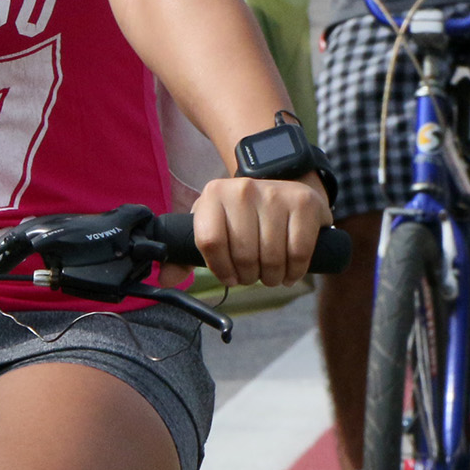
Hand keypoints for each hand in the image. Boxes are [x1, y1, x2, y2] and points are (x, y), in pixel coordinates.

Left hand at [189, 174, 331, 287]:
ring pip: (271, 257)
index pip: (209, 241)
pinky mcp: (304, 203)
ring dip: (272, 277)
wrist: (282, 189)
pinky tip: (290, 270)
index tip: (229, 276)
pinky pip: (298, 253)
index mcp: (214, 194)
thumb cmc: (241, 218)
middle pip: (243, 254)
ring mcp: (275, 194)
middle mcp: (243, 189)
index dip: (220, 269)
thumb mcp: (212, 228)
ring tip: (271, 273)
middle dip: (249, 276)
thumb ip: (184, 257)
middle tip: (253, 274)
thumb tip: (165, 280)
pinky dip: (295, 271)